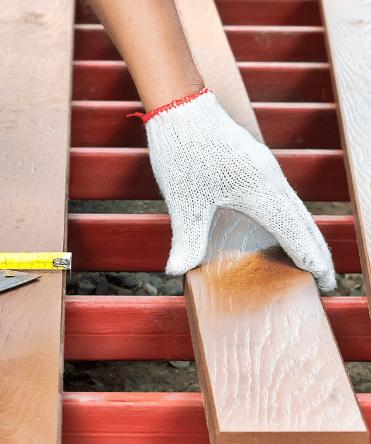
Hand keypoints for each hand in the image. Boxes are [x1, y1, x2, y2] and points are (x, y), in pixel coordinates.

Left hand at [144, 89, 335, 290]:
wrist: (180, 104)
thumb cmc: (183, 150)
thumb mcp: (183, 200)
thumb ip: (185, 239)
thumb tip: (176, 271)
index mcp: (259, 190)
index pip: (294, 232)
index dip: (310, 258)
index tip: (325, 280)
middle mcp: (269, 179)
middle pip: (303, 221)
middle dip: (316, 251)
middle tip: (327, 279)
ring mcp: (263, 169)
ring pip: (294, 207)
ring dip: (306, 235)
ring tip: (311, 258)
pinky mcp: (254, 163)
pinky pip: (282, 197)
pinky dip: (291, 218)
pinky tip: (282, 224)